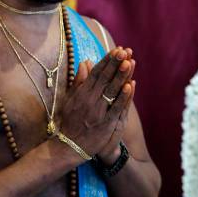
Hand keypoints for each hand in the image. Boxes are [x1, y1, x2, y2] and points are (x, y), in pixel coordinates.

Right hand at [57, 47, 134, 161]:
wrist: (67, 147)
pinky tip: (129, 85)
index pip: (96, 72)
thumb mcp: (69, 99)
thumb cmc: (69, 122)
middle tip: (125, 51)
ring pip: (111, 90)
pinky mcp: (106, 123)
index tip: (116, 49)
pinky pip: (116, 108)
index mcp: (81, 93)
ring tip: (129, 62)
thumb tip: (85, 62)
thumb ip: (79, 81)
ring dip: (120, 76)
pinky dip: (123, 97)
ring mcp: (98, 111)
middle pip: (105, 78)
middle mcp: (90, 100)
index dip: (107, 60)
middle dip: (115, 64)